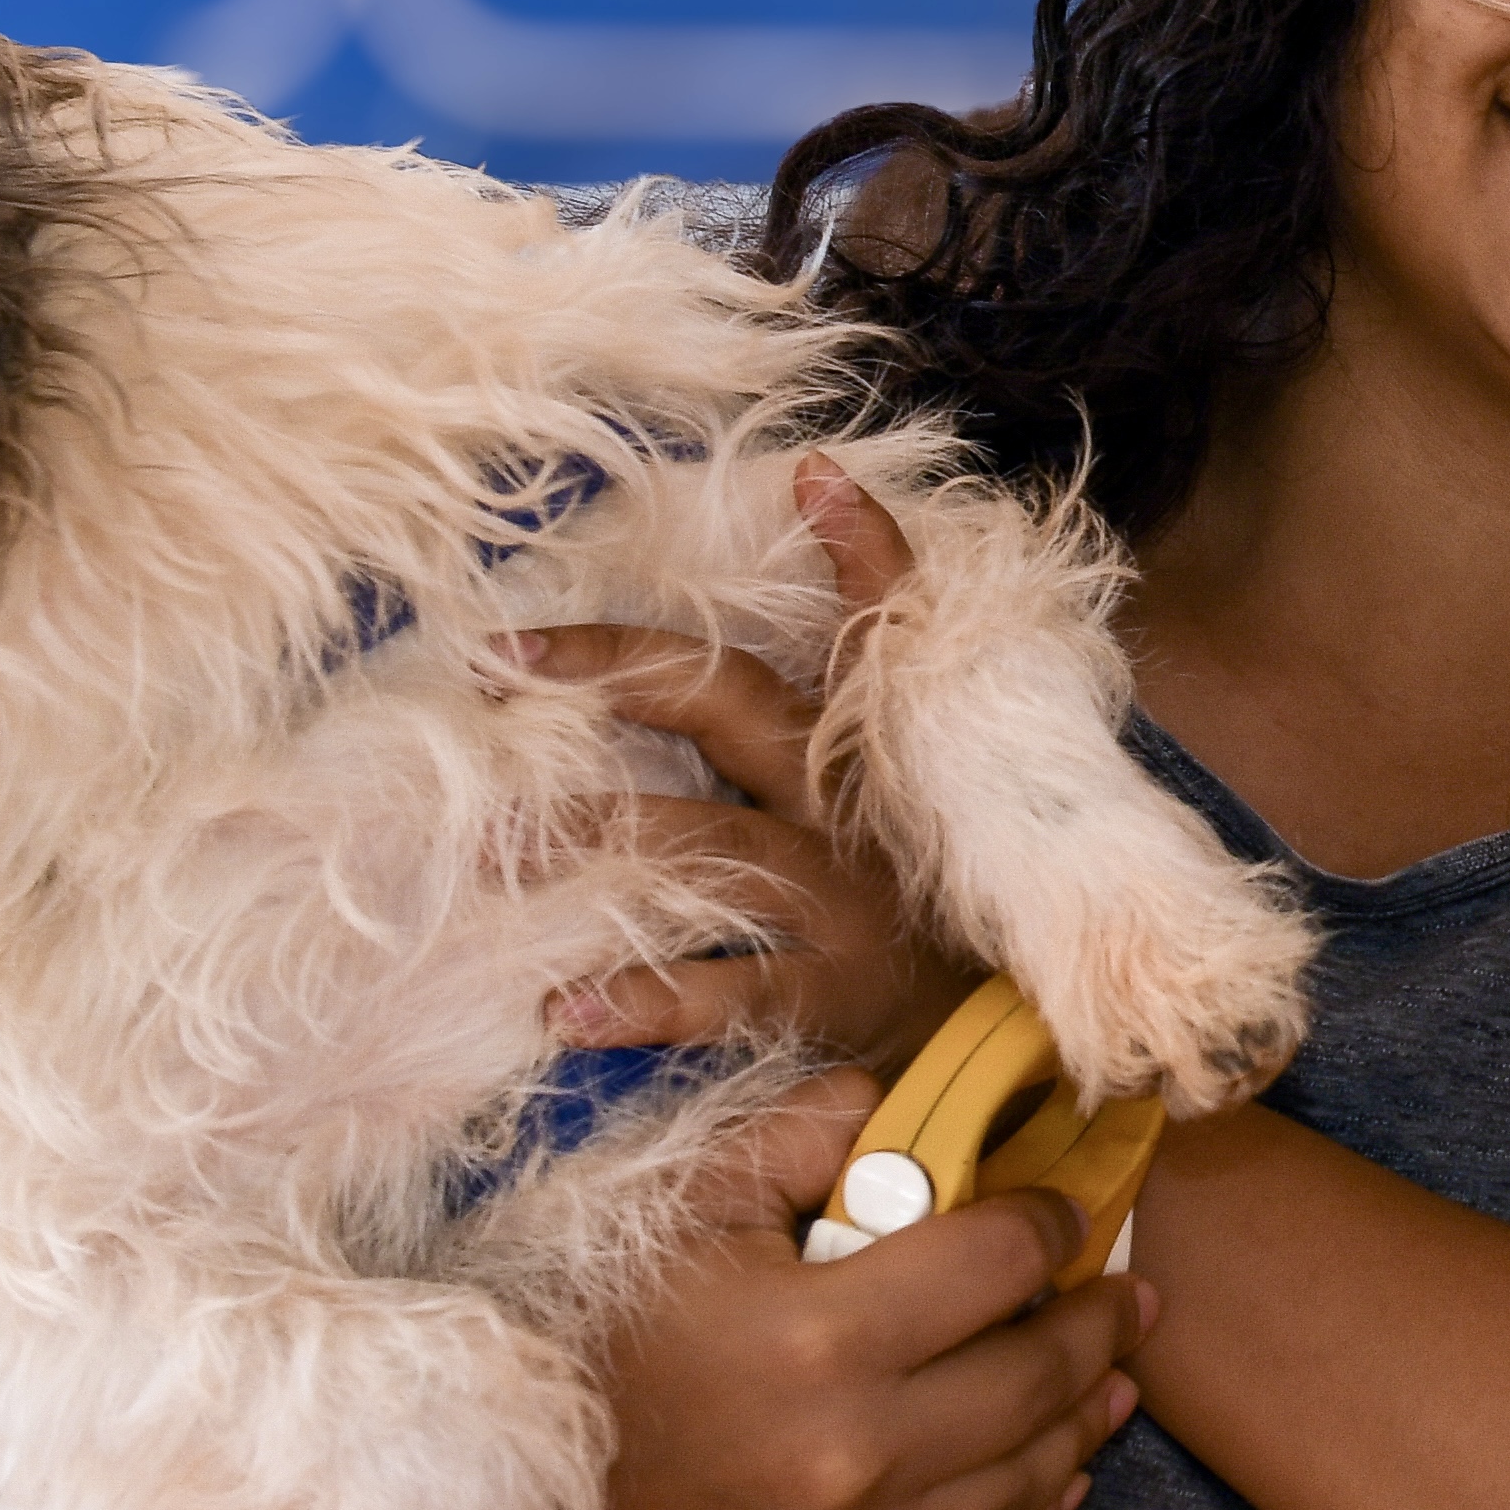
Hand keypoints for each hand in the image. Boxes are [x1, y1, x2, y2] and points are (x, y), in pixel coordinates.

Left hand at [517, 469, 944, 1069]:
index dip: (833, 555)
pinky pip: (730, 990)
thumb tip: (818, 473)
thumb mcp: (918, 766)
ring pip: (703, 843)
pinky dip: (647, 1002)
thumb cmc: (940, 895)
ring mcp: (842, 899)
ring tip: (484, 848)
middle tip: (493, 667)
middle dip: (613, 674)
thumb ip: (872, 629)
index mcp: (868, 746)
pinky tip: (565, 1009)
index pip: (852, 625)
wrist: (1024, 1037)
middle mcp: (849, 805)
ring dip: (589, 841)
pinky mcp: (835, 995)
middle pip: (731, 705)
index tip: (755, 503)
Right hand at [570, 1076, 1143, 1509]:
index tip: (1064, 1208)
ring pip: (1026, 1479)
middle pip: (1034, 1375)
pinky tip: (1055, 1468)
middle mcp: (851, 1457)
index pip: (998, 1264)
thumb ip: (812, 1130)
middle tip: (1130, 1293)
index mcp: (820, 1338)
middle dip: (1097, 1323)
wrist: (511, 1481)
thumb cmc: (601, 1319)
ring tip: (1113, 1375)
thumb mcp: (691, 1195)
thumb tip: (918, 1107)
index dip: (1049, 1222)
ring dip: (1084, 1418)